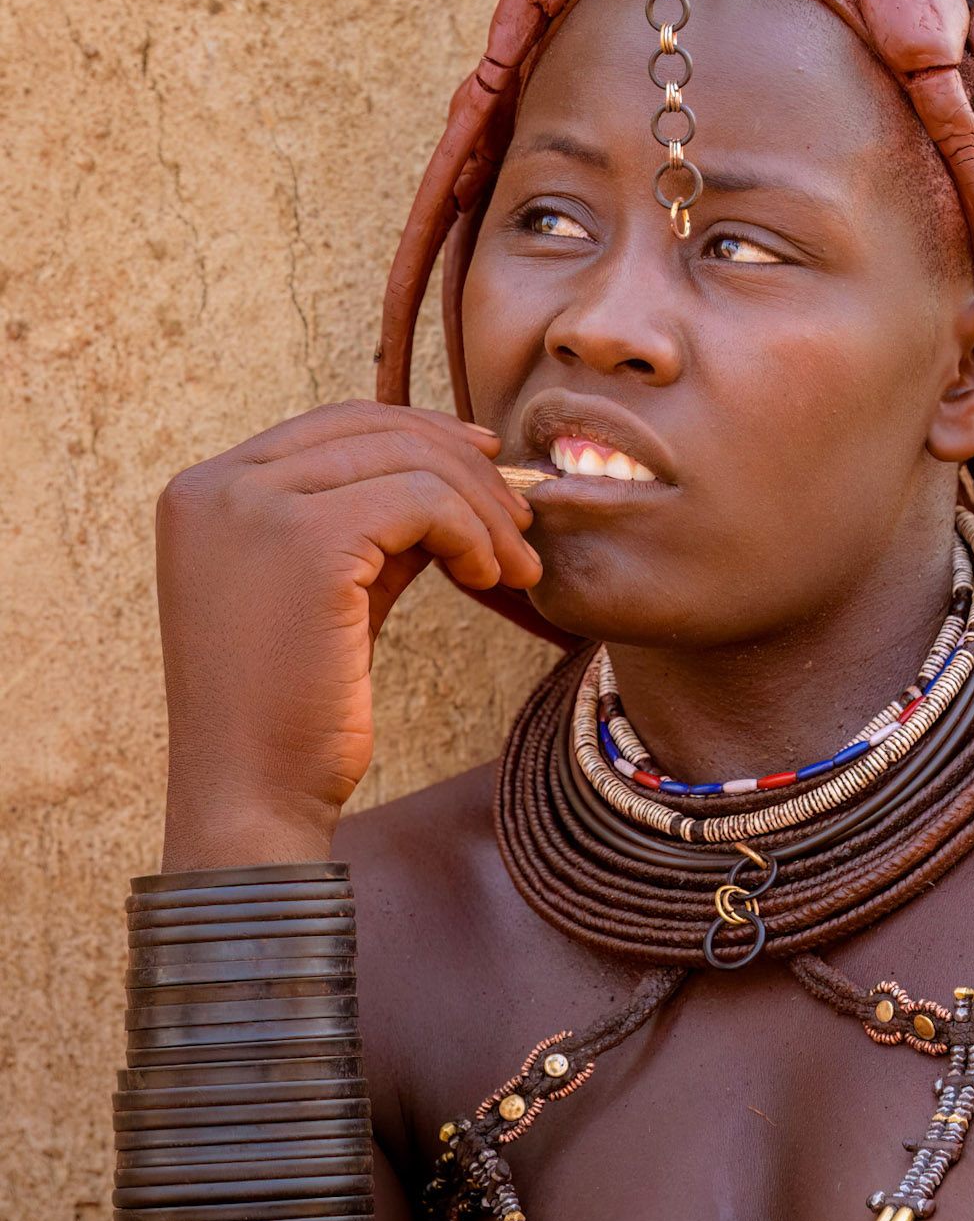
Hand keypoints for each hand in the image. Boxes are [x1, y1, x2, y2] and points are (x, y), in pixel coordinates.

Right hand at [154, 401, 540, 868]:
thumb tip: (452, 472)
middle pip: (373, 430)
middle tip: (521, 524)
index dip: (419, 433)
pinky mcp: (304, 541)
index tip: (485, 462)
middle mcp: (215, 486)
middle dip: (463, 468)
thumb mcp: (327, 591)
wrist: (252, 795)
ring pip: (406, 462)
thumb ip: (368, 526)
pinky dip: (469, 532)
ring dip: (479, 510)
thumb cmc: (290, 709)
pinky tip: (488, 577)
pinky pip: (421, 500)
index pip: (332, 424)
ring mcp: (251, 507)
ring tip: (514, 567)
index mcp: (205, 491)